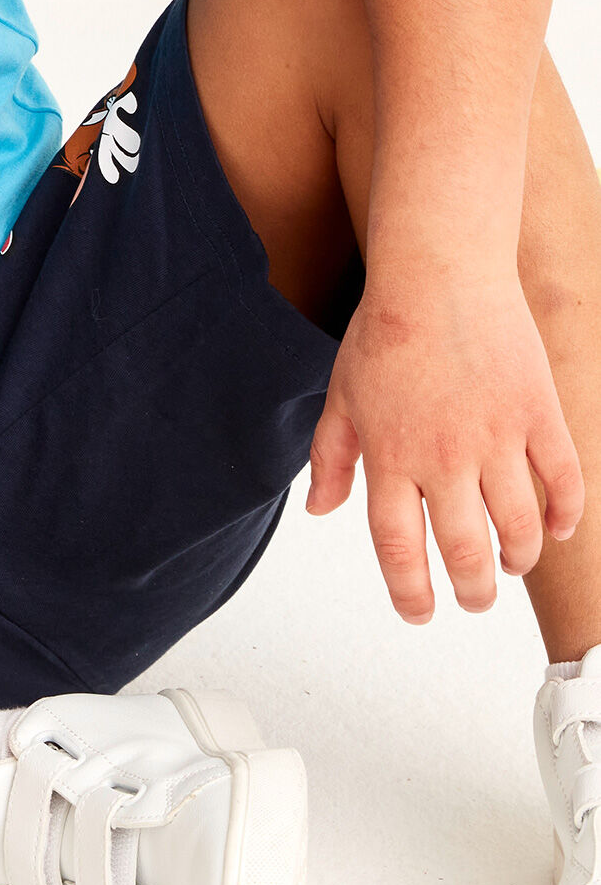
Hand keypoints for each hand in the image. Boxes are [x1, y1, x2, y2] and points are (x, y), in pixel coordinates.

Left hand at [305, 274, 583, 622]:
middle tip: (473, 599)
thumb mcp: (341, 396)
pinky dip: (565, 516)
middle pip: (463, 553)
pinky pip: (564, 482)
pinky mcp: (539, 415)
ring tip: (508, 565)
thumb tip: (319, 510)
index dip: (410, 592)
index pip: (399, 549)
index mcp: (390, 456)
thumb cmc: (384, 332)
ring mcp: (497, 438)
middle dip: (470, 592)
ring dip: (516, 560)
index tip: (419, 612)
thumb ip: (331, 458)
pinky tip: (555, 529)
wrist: (438, 272)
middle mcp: (443, 457)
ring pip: (519, 529)